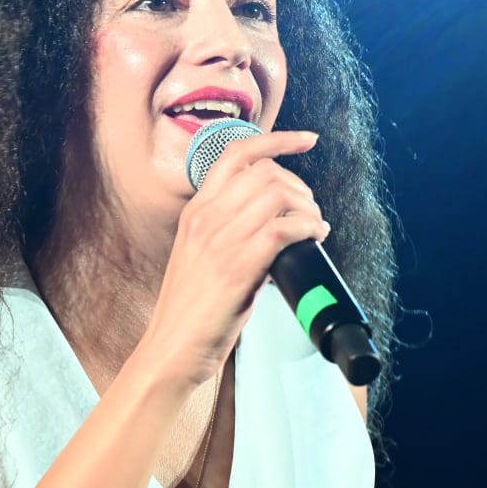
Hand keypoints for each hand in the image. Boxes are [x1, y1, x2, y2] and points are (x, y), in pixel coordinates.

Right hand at [139, 130, 327, 387]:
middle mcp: (205, 218)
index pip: (235, 154)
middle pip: (265, 172)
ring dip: (308, 209)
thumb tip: (275, 224)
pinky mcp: (236, 267)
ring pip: (277, 196)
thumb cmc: (191, 310)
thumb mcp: (201, 256)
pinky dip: (307, 228)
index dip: (277, 139)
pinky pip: (282, 229)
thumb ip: (228, 232)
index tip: (306, 139)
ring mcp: (219, 241)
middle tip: (311, 210)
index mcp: (195, 212)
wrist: (172, 348)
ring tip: (314, 227)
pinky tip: (314, 238)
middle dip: (300, 186)